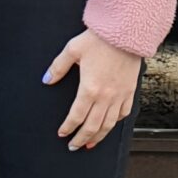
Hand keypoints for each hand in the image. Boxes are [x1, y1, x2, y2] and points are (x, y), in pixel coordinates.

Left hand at [43, 29, 140, 150]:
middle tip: (74, 146)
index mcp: (89, 89)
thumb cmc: (100, 39)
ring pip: (109, 124)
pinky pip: (124, 113)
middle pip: (92, 127)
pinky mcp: (130, 91)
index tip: (62, 133)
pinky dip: (115, 122)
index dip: (68, 128)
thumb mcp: (73, 50)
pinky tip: (110, 125)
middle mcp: (106, 97)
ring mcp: (120, 95)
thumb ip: (58, 67)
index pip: (76, 117)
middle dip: (81, 139)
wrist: (126, 31)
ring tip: (90, 143)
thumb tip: (46, 80)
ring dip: (98, 137)